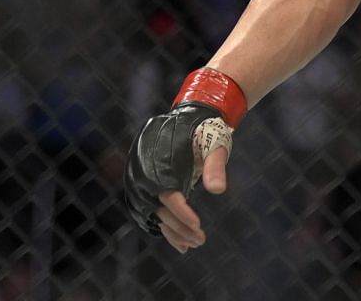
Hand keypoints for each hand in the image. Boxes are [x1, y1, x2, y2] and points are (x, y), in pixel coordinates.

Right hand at [123, 67, 245, 250]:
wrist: (189, 117)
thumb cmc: (204, 130)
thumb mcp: (214, 144)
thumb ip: (215, 165)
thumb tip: (219, 190)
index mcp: (160, 162)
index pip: (168, 195)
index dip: (182, 213)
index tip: (198, 226)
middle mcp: (145, 173)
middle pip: (160, 209)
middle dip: (180, 228)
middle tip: (201, 240)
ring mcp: (142, 180)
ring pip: (155, 213)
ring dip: (173, 231)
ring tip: (193, 244)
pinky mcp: (145, 185)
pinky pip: (152, 210)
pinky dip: (165, 226)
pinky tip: (180, 242)